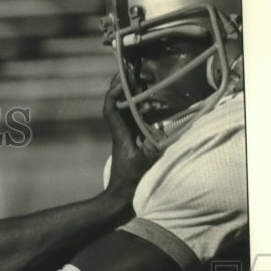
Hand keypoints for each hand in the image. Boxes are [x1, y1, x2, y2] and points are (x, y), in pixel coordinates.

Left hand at [103, 74, 161, 195]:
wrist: (121, 200)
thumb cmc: (129, 184)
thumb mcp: (142, 165)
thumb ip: (150, 151)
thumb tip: (160, 136)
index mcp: (120, 134)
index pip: (110, 107)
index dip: (114, 91)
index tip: (124, 77)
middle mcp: (121, 132)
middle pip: (117, 103)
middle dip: (123, 86)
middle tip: (136, 70)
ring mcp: (127, 137)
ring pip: (126, 110)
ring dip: (134, 95)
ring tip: (145, 81)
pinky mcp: (134, 143)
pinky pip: (136, 120)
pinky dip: (144, 110)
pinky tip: (156, 105)